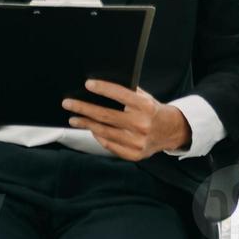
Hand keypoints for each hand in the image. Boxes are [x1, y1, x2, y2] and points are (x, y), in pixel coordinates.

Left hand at [64, 80, 190, 160]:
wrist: (170, 131)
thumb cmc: (152, 110)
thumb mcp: (144, 97)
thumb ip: (127, 93)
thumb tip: (99, 87)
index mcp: (145, 107)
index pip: (120, 94)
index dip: (103, 88)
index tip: (88, 84)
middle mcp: (142, 124)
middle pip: (106, 115)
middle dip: (84, 108)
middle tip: (68, 103)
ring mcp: (137, 142)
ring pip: (104, 131)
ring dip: (86, 124)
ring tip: (73, 118)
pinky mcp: (134, 154)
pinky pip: (109, 145)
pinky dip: (98, 136)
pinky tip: (90, 129)